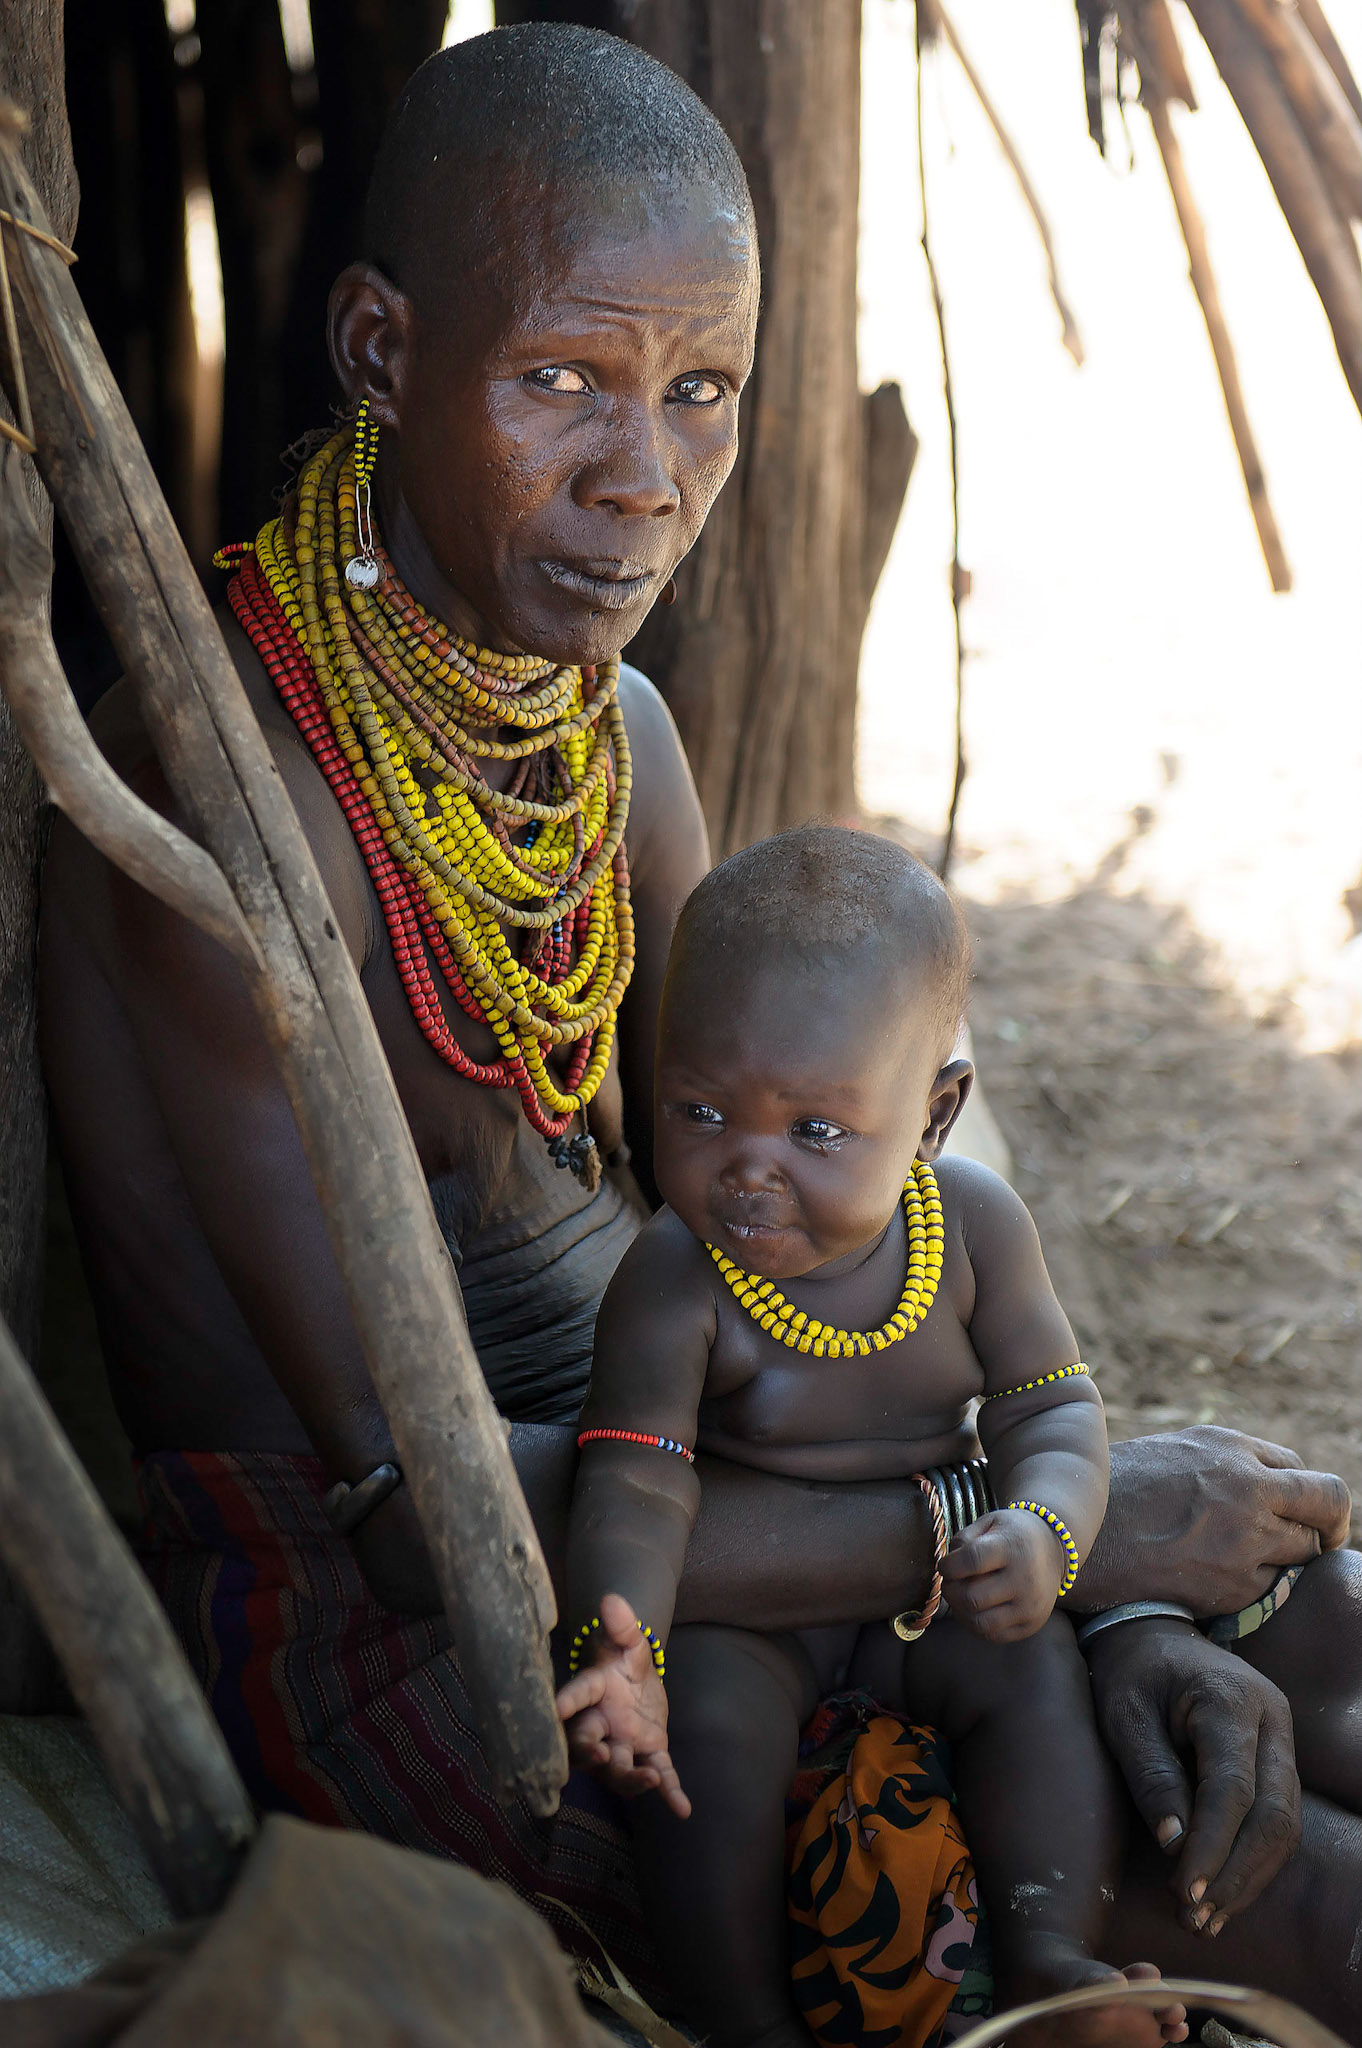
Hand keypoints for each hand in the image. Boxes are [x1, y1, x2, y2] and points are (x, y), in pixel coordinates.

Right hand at [555, 1593, 690, 1816]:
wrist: (639, 1681)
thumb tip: (612, 1599)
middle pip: (587, 1743)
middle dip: (588, 1750)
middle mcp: (602, 1723)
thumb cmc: (625, 1661)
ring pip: (619, 1767)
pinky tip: (684, 1810)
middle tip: (597, 1752)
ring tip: (649, 1777)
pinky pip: (658, 1773)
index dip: (567, 1702)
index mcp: (594, 1691)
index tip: (555, 1709)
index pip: (578, 1695)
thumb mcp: (630, 1643)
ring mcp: (624, 1742)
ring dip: (630, 1776)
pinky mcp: (649, 1752)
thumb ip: (623, 1626)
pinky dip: (670, 1791)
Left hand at [941, 1508, 1063, 1641]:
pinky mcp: (1032, 1624)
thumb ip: (963, 1540)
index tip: (945, 1565)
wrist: (1054, 1548)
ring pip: (980, 1623)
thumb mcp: (989, 1523)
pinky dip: (976, 1625)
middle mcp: (1025, 1579)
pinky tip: (975, 1609)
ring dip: (960, 1612)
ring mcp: (1030, 1606)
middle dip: (950, 1590)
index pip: (971, 1561)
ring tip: (961, 1596)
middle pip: (972, 1597)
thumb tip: (946, 1568)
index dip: (948, 1566)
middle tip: (951, 1582)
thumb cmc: (1013, 1534)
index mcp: (1013, 1547)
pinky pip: (994, 1635)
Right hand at [1076, 1428, 1350, 1613]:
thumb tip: (1258, 1490)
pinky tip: (1213, 1587)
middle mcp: (1245, 1482)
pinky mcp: (1233, 1581)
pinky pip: (1272, 1588)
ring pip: (1307, 1551)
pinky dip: (1253, 1592)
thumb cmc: (1103, 1497)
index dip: (1301, 1500)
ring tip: (1244, 1571)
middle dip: (1329, 1528)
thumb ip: (1215, 1467)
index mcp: (1225, 1445)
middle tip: (1312, 1547)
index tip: (1294, 1520)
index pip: (1299, 1469)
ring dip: (1288, 1563)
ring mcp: (1244, 1532)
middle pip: (1329, 1501)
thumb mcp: (1166, 1457)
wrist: (1062, 1535)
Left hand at [1087, 1619, 1300, 1934]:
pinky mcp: (1277, 1759)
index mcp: (1231, 1699)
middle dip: (1235, 1874)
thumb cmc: (1131, 1672)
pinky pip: (1278, 1819)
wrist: (1151, 1633)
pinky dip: (1253, 1861)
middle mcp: (1271, 1719)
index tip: (1184, 1893)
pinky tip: (1221, 1893)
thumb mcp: (1124, 1715)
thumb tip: (1176, 1846)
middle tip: (1194, 1918)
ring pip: (1284, 1824)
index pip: (1233, 1789)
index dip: (1213, 1848)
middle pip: (1273, 1814)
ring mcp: (1282, 1739)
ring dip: (1248, 1877)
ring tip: (1205, 1919)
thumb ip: (1150, 1774)